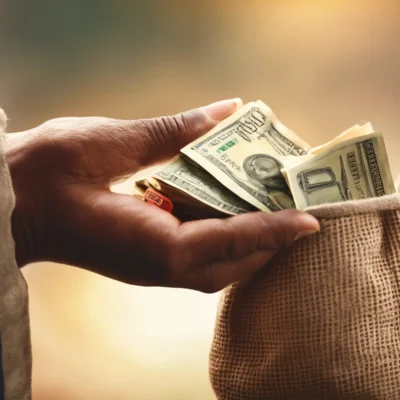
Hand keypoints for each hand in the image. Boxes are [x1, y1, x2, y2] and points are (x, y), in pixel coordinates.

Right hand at [5, 99, 318, 291]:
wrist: (11, 205)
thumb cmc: (46, 173)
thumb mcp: (109, 142)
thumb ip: (171, 132)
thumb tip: (225, 111)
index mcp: (155, 243)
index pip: (232, 240)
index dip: (274, 230)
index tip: (312, 221)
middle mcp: (160, 266)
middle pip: (233, 264)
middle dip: (271, 242)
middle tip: (301, 211)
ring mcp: (153, 268)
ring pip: (219, 267)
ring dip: (251, 244)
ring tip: (277, 213)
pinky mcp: (147, 259)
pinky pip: (200, 258)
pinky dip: (226, 240)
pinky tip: (235, 214)